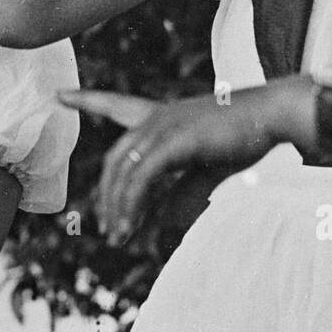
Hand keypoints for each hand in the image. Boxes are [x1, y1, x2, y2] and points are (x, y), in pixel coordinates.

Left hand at [59, 87, 278, 246]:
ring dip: (118, 207)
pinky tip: (131, 224)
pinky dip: (131, 203)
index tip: (59, 96)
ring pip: (123, 171)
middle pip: (115, 159)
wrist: (272, 115)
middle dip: (107, 196)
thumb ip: (184, 192)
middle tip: (109, 229)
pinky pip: (141, 177)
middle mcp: (156, 117)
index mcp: (162, 115)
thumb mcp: (207, 168)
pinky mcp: (174, 141)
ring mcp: (163, 126)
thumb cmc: (245, 136)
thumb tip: (168, 222)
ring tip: (119, 236)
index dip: (86, 100)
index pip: (115, 104)